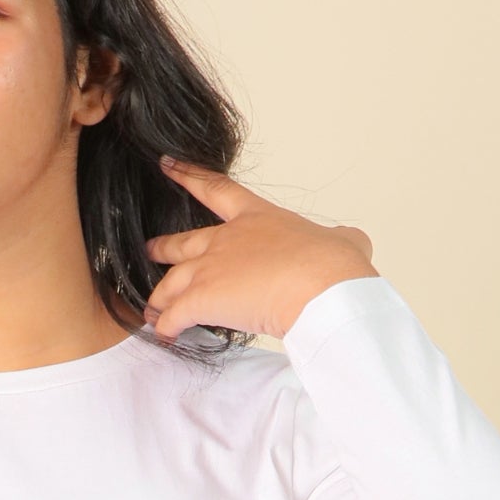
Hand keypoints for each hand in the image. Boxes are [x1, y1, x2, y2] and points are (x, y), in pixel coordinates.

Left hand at [143, 159, 379, 340]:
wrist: (322, 287)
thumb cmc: (334, 265)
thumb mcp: (344, 240)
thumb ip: (339, 237)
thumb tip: (348, 240)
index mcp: (258, 218)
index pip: (216, 190)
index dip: (189, 176)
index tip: (167, 164)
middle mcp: (227, 240)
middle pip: (183, 242)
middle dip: (164, 248)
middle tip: (151, 249)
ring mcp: (211, 269)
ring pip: (171, 283)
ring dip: (160, 298)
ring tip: (152, 310)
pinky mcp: (202, 300)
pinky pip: (173, 316)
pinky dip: (166, 326)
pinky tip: (163, 334)